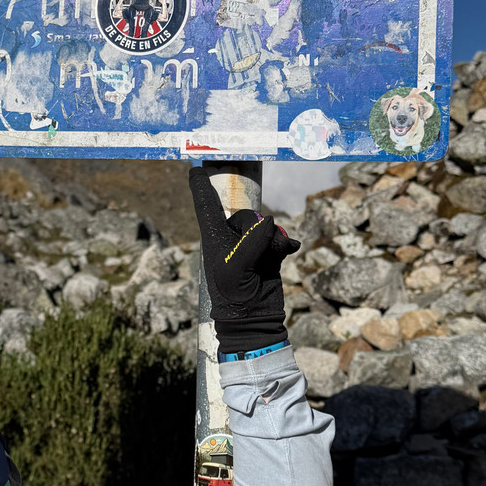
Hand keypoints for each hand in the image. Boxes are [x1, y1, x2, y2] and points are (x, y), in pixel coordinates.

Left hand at [189, 167, 299, 353]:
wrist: (253, 319)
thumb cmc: (233, 296)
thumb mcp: (237, 268)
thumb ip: (252, 243)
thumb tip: (268, 222)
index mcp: (212, 237)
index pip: (205, 203)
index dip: (201, 183)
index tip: (196, 165)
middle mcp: (229, 237)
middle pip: (246, 213)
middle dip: (256, 228)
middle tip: (256, 253)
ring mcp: (249, 245)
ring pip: (265, 225)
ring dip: (273, 240)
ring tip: (272, 260)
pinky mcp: (267, 253)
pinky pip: (279, 237)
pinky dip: (284, 243)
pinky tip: (290, 251)